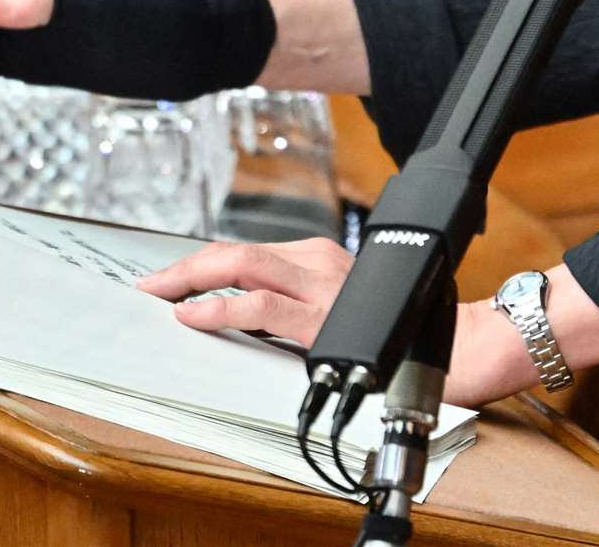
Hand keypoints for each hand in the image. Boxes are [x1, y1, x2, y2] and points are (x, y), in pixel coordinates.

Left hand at [137, 240, 534, 408]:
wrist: (448, 346)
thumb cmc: (399, 329)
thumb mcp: (342, 303)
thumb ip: (301, 301)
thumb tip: (252, 315)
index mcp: (321, 256)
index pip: (248, 253)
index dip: (204, 264)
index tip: (174, 278)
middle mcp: (318, 261)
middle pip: (235, 252)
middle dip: (186, 266)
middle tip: (150, 283)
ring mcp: (319, 286)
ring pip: (241, 267)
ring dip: (192, 278)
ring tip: (160, 293)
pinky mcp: (321, 317)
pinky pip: (260, 307)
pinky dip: (220, 308)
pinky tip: (194, 315)